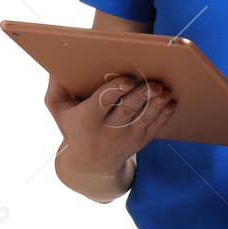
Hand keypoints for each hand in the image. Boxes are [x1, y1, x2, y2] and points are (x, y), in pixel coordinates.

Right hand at [45, 75, 175, 185]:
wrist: (90, 164)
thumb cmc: (74, 127)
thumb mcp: (59, 110)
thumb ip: (57, 87)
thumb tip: (57, 64)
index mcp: (87, 120)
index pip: (101, 104)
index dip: (114, 91)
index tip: (126, 80)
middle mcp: (109, 130)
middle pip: (127, 110)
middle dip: (141, 95)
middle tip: (154, 83)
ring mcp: (128, 136)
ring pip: (145, 118)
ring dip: (157, 104)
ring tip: (164, 91)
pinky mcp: (142, 140)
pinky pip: (156, 127)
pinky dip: (164, 115)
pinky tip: (170, 103)